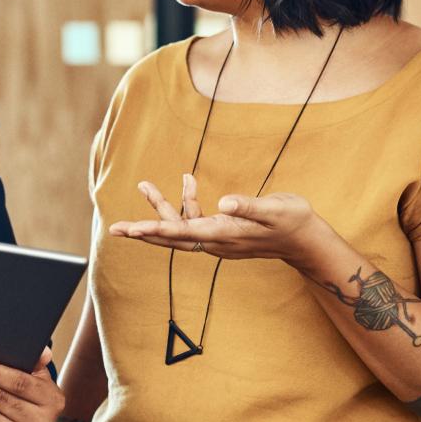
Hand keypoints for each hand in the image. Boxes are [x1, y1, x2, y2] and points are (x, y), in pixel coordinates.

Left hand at [108, 174, 323, 263]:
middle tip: (115, 229)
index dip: (155, 229)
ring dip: (163, 206)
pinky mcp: (223, 232)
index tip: (132, 229)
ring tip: (144, 184)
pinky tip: (188, 181)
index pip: (182, 233)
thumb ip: (249, 205)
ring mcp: (218, 238)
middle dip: (143, 230)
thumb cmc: (293, 221)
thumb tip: (224, 202)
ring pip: (181, 226)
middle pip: (171, 237)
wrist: (305, 239)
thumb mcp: (275, 209)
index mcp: (225, 234)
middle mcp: (217, 240)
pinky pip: (195, 220)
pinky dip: (187, 201)